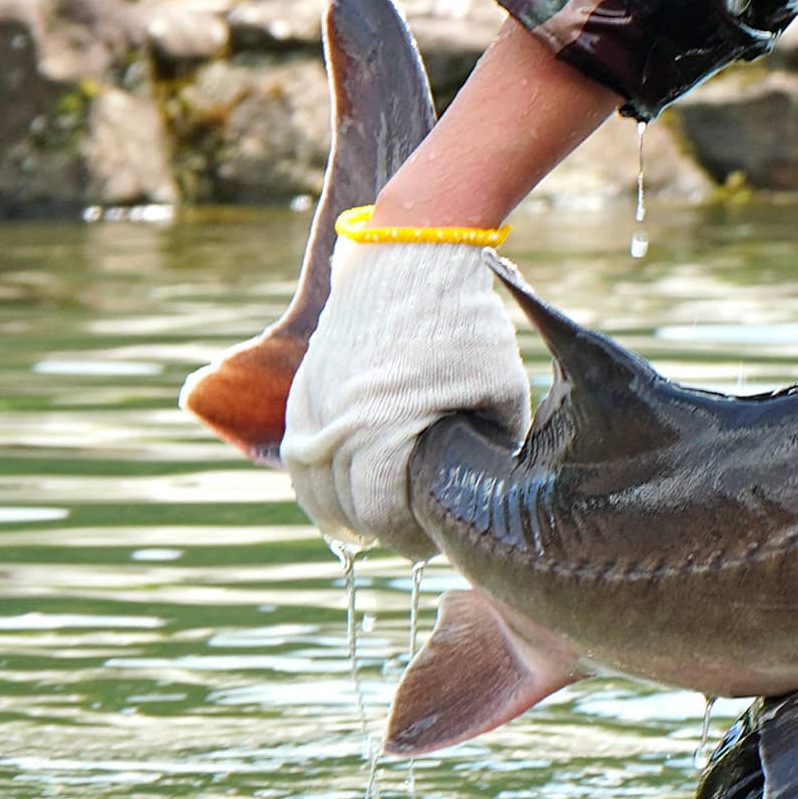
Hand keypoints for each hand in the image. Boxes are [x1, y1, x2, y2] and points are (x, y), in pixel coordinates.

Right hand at [281, 240, 531, 558]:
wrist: (413, 254)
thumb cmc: (466, 325)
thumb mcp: (501, 392)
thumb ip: (494, 451)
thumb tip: (486, 494)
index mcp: (383, 430)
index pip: (381, 517)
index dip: (408, 540)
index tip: (429, 544)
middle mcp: (336, 422)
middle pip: (343, 509)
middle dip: (378, 530)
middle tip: (410, 538)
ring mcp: (313, 402)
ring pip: (309, 485)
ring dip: (339, 512)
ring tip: (373, 525)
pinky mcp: (303, 385)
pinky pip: (297, 451)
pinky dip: (316, 478)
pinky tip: (343, 490)